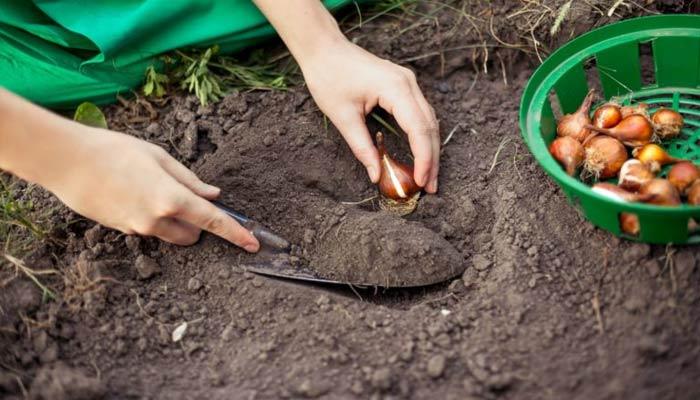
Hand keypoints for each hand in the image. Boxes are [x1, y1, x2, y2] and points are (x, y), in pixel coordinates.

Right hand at [0, 89, 258, 250]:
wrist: (66, 162)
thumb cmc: (114, 151)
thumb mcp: (158, 157)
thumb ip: (189, 180)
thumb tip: (213, 195)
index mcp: (171, 198)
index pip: (213, 221)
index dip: (236, 233)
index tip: (252, 244)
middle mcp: (157, 220)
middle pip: (193, 235)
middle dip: (197, 223)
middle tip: (184, 196)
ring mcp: (138, 229)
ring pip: (170, 234)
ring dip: (175, 221)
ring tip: (151, 189)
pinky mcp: (122, 231)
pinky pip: (149, 229)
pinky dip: (152, 218)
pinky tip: (133, 193)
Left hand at [300, 39, 439, 192]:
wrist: (324, 48)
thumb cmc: (329, 77)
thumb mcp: (343, 117)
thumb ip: (362, 147)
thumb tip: (375, 175)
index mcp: (395, 89)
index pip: (418, 129)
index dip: (423, 158)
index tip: (421, 182)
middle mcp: (408, 83)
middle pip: (429, 127)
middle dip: (431, 159)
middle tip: (430, 188)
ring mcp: (408, 82)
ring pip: (429, 121)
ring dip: (430, 149)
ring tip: (428, 177)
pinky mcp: (403, 85)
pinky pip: (420, 113)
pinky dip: (422, 136)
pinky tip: (421, 154)